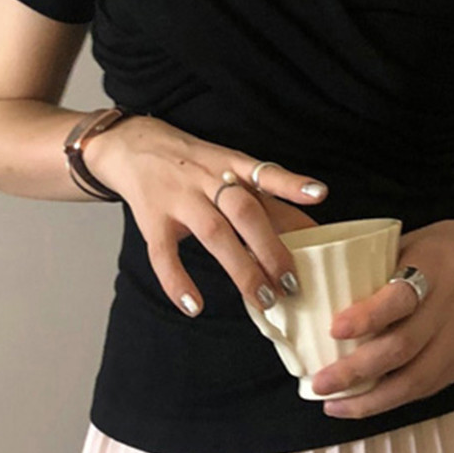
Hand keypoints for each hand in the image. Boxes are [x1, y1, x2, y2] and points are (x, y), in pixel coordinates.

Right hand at [86, 114, 327, 317]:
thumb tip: (312, 231)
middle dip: (271, 247)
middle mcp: (206, 178)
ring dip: (241, 268)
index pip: (265, 172)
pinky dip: (178, 282)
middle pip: (243, 210)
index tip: (320, 194)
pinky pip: (164, 254)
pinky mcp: (152, 221)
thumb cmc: (193, 163)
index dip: (292, 183)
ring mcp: (178, 199)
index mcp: (230, 163)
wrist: (132, 146)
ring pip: (213, 233)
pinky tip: (195, 306)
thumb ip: (264, 196)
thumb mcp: (229, 168)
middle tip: (292, 282)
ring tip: (263, 300)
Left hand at [311, 215, 453, 417]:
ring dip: (371, 399)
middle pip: (402, 348)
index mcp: (435, 269)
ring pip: (415, 380)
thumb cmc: (451, 247)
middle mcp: (450, 308)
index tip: (335, 327)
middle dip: (356, 371)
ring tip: (334, 405)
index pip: (401, 297)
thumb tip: (328, 289)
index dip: (368, 316)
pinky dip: (393, 400)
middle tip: (319, 382)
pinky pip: (427, 388)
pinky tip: (365, 403)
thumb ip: (380, 266)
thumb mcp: (416, 240)